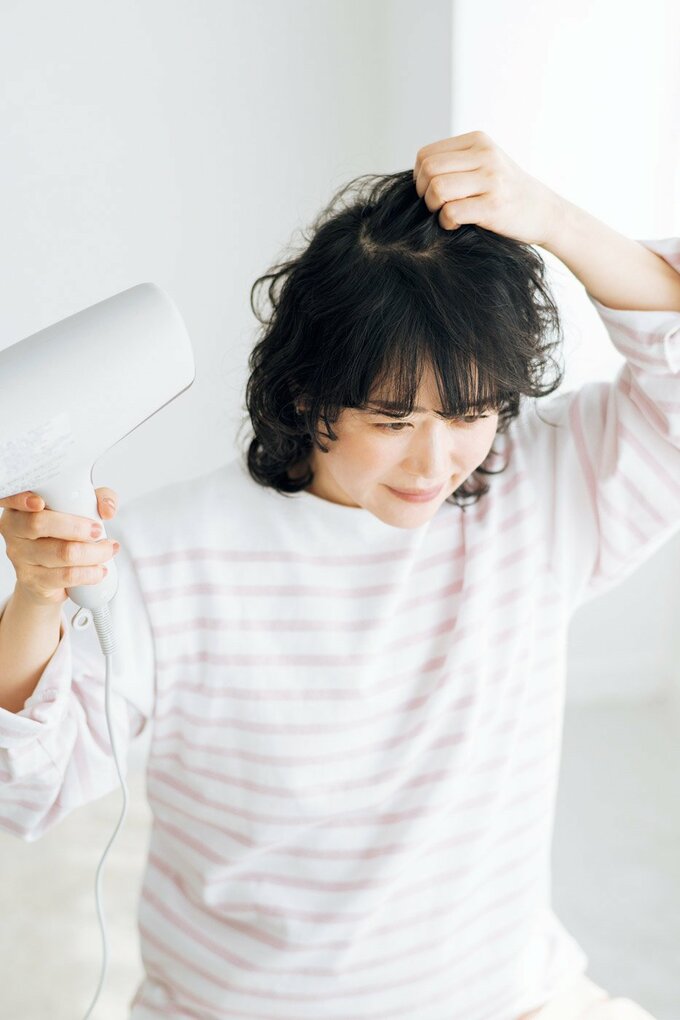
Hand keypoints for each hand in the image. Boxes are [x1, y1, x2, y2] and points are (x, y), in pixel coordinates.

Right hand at [0, 487, 119, 606]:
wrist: (50, 578)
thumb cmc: (64, 535)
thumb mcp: (82, 509)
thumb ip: (98, 499)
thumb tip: (107, 510)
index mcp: (20, 506)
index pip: (11, 498)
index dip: (21, 499)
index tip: (40, 502)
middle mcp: (14, 530)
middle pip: (39, 523)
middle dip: (76, 527)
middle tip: (98, 530)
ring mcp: (20, 556)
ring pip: (61, 552)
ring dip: (93, 552)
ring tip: (108, 549)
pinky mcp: (33, 580)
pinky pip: (66, 575)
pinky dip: (90, 572)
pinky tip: (100, 569)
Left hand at [413, 130, 563, 247]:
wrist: (546, 212)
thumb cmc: (508, 192)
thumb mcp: (485, 164)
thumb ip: (456, 163)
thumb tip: (416, 177)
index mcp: (478, 141)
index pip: (426, 154)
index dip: (419, 177)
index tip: (430, 192)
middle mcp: (485, 155)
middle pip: (428, 170)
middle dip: (423, 193)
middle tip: (435, 206)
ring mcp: (491, 179)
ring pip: (437, 189)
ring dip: (434, 208)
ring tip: (447, 214)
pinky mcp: (494, 206)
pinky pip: (450, 212)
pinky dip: (446, 223)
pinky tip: (457, 224)